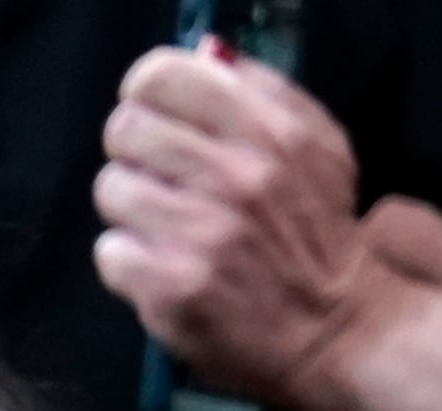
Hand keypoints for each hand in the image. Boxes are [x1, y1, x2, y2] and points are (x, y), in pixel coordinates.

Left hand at [93, 43, 405, 410]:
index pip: (160, 78)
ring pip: (111, 190)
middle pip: (123, 130)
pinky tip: (167, 267)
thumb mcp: (315, 145)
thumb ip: (260, 92)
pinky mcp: (169, 286)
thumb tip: (202, 53)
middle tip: (161, 178)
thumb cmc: (315, 229)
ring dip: (132, 209)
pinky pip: (109, 250)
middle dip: (135, 153)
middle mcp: (235, 176)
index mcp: (271, 131)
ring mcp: (199, 234)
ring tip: (170, 226)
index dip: (146, 94)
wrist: (333, 327)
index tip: (156, 115)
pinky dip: (130, 260)